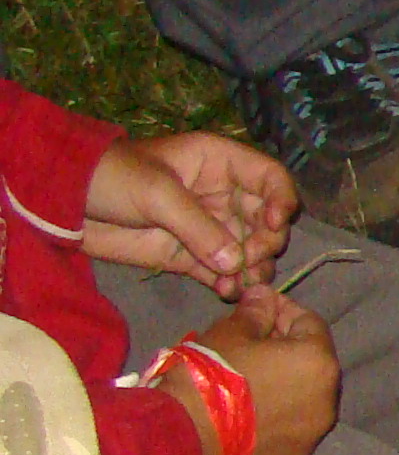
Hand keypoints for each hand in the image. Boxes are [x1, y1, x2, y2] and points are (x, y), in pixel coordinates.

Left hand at [84, 132, 295, 293]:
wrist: (62, 202)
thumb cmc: (112, 178)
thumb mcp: (157, 193)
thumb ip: (199, 227)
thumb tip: (236, 263)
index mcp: (220, 163)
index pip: (270, 177)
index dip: (280, 200)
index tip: (273, 225)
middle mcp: (222, 195)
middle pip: (266, 219)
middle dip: (265, 241)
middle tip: (250, 260)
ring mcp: (207, 227)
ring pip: (248, 248)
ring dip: (252, 267)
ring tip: (241, 283)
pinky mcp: (188, 255)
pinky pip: (221, 271)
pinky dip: (229, 282)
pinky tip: (227, 291)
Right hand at [165, 291, 338, 454]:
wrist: (183, 440)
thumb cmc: (209, 377)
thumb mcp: (229, 334)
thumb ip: (255, 312)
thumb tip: (265, 296)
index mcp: (318, 363)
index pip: (310, 324)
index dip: (284, 310)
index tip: (259, 307)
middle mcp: (327, 402)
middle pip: (310, 363)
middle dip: (284, 348)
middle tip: (249, 342)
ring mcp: (312, 437)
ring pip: (302, 399)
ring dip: (281, 384)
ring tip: (245, 378)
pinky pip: (288, 431)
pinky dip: (273, 418)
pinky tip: (245, 414)